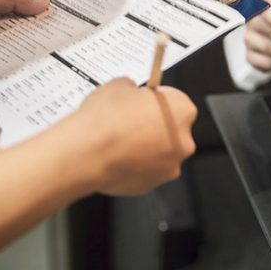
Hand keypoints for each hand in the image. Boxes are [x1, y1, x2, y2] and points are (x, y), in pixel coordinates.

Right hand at [75, 78, 196, 195]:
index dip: (154, 98)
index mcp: (181, 110)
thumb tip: (129, 91)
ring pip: (159, 153)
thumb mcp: (117, 85)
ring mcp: (169, 167)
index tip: (141, 100)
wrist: (86, 152)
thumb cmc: (104, 119)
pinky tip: (115, 155)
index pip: (174, 99)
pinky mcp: (151, 185)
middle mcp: (183, 141)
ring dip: (144, 146)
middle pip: (171, 129)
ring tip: (118, 139)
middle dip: (152, 125)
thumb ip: (131, 87)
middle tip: (127, 119)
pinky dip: (133, 164)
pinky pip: (145, 171)